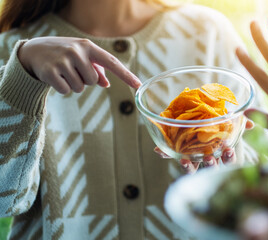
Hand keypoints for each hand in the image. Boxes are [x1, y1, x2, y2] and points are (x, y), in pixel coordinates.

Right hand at [18, 37, 140, 93]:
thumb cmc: (64, 55)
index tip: (139, 85)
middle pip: (93, 81)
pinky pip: (67, 91)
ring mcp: (63, 61)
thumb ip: (96, 69)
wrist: (33, 51)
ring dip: (73, 84)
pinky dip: (62, 88)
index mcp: (88, 47)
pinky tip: (55, 77)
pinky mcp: (51, 72)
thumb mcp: (81, 56)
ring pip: (80, 88)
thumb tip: (106, 84)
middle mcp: (77, 51)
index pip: (112, 62)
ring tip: (63, 72)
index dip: (126, 75)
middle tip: (72, 70)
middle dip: (84, 80)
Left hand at [154, 119, 253, 173]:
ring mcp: (194, 159)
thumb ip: (241, 123)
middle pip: (210, 169)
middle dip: (210, 164)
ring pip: (192, 169)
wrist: (204, 118)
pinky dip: (166, 153)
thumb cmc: (220, 124)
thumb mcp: (231, 122)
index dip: (228, 158)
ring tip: (184, 160)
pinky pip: (173, 156)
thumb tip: (251, 124)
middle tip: (209, 157)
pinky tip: (159, 151)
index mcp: (222, 154)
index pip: (228, 161)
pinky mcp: (179, 152)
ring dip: (188, 166)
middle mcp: (208, 160)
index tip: (228, 150)